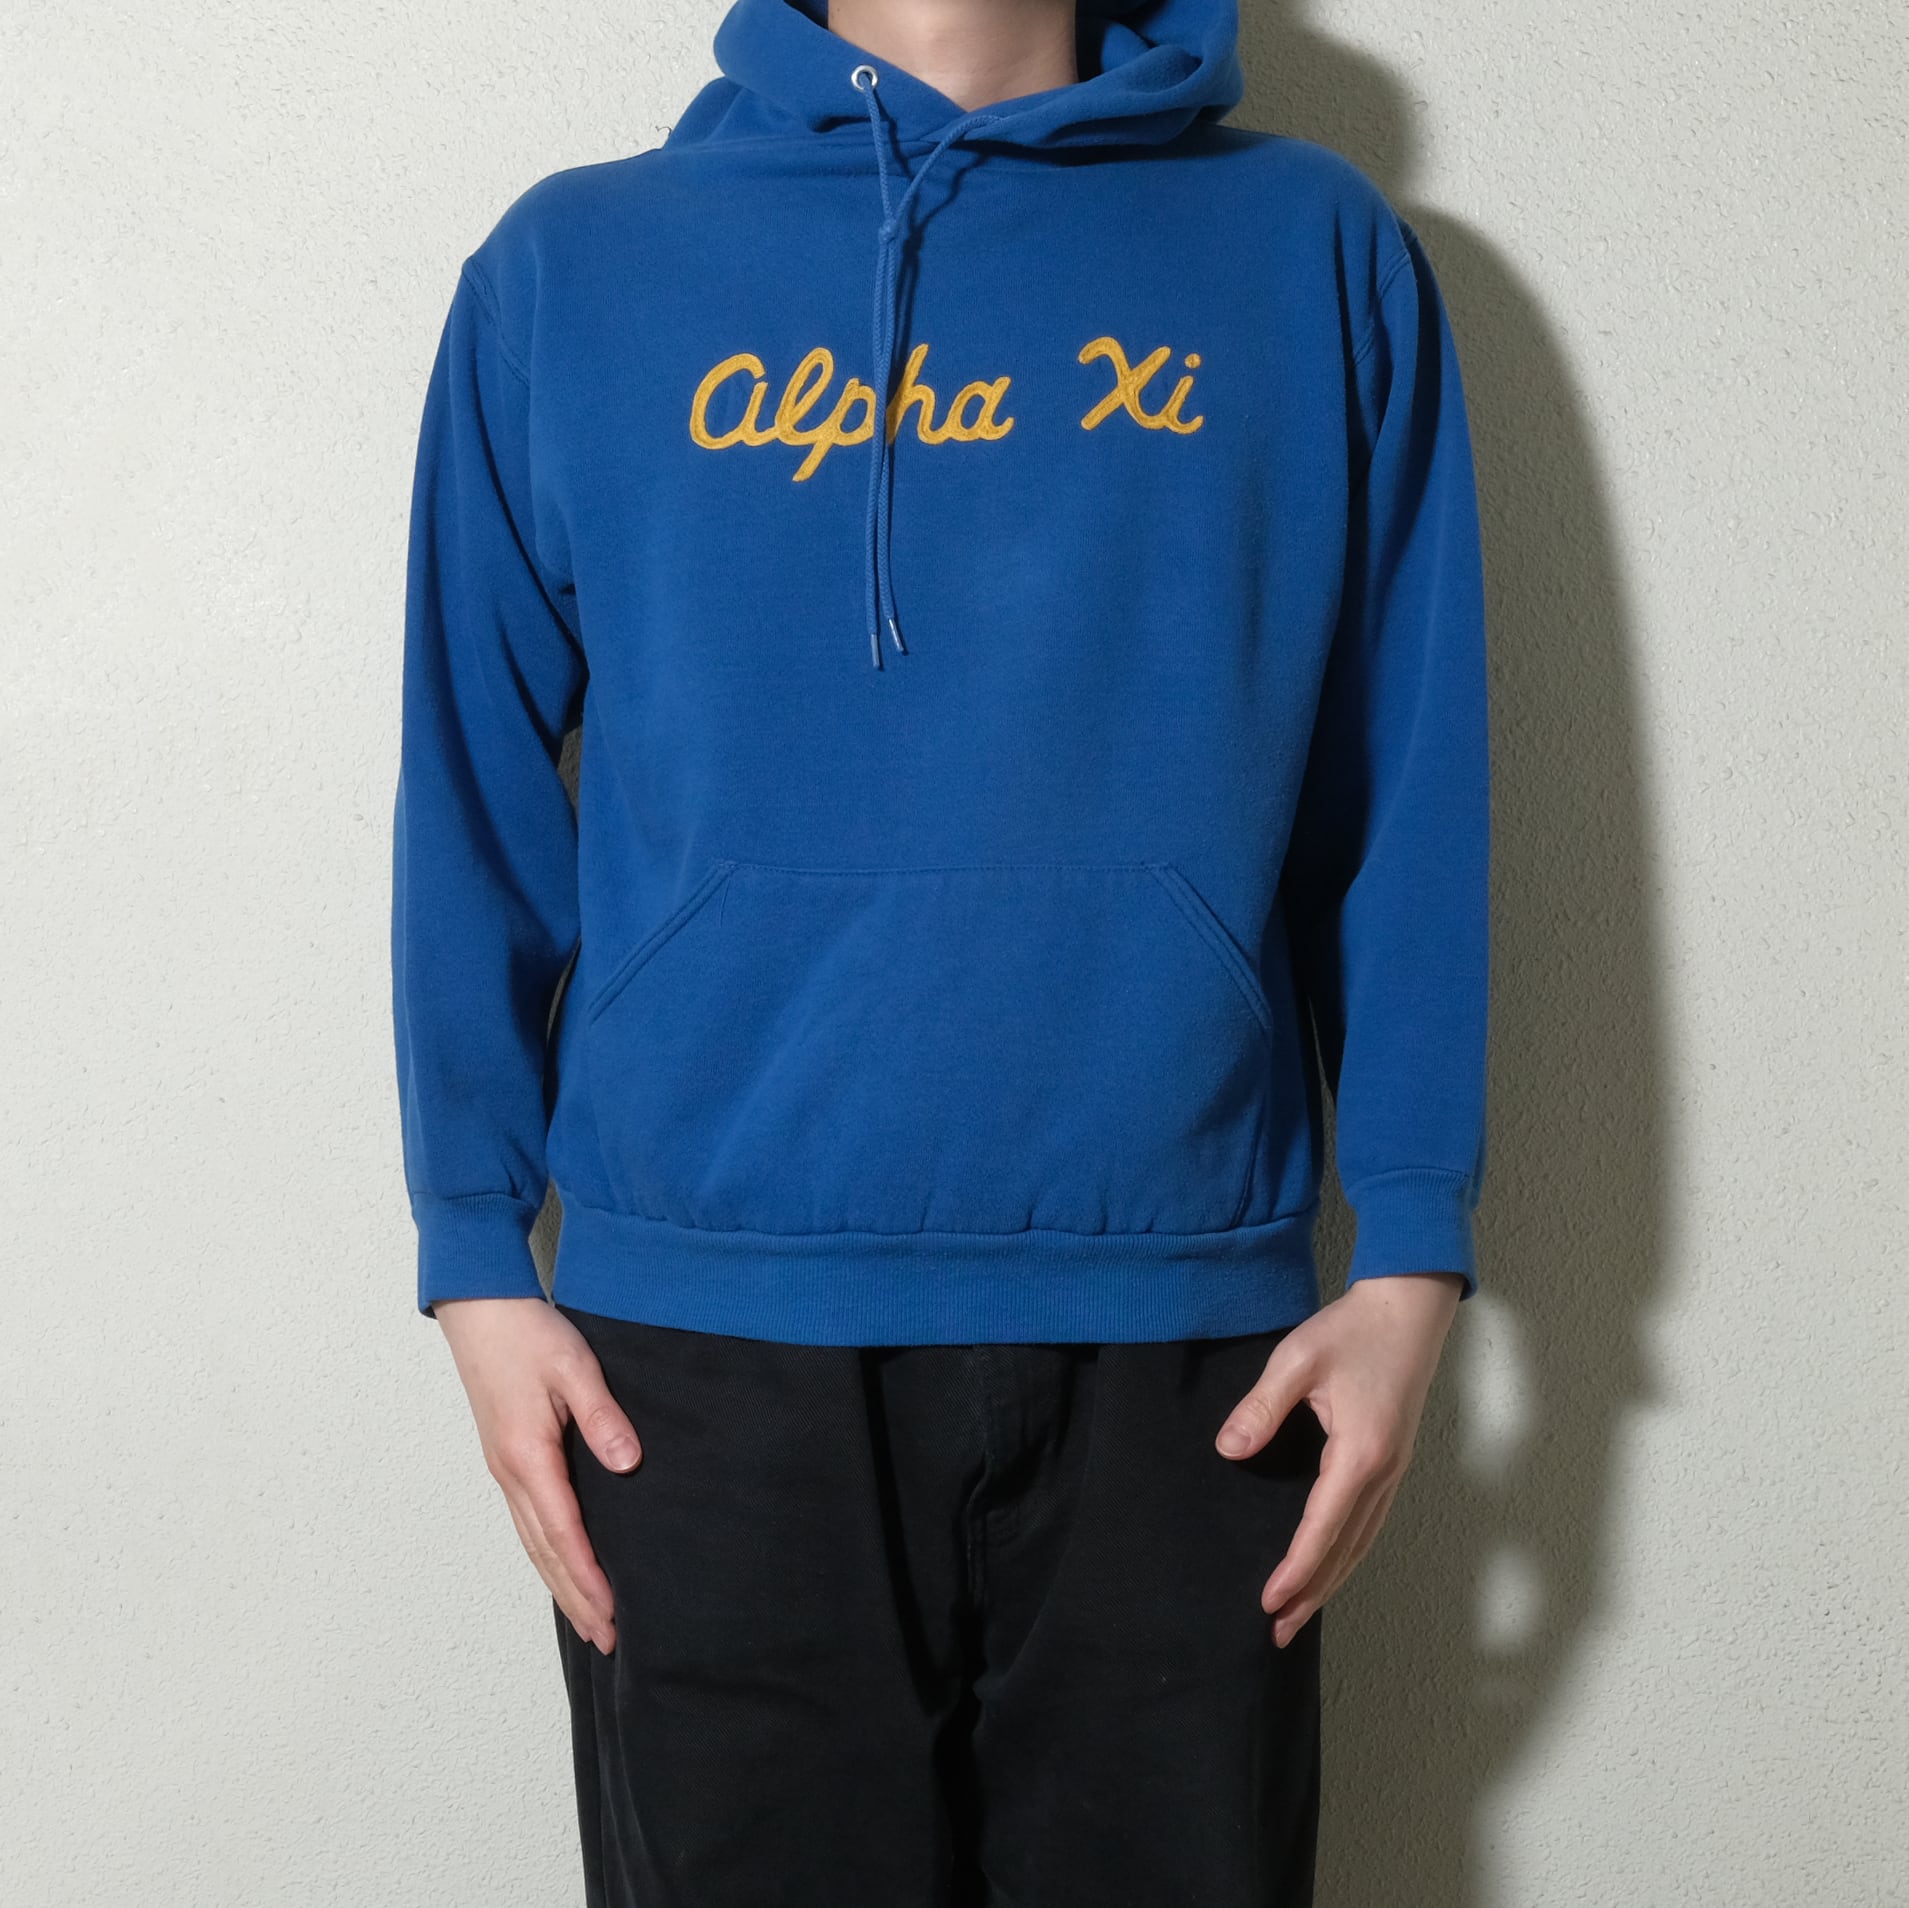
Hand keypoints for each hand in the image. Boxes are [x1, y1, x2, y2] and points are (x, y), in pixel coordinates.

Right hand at [432, 1295, 641, 1655]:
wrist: (480, 1310)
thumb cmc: (528, 1334)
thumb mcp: (575, 1366)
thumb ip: (602, 1416)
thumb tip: (628, 1465)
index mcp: (527, 1456)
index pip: (563, 1532)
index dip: (589, 1576)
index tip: (614, 1613)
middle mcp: (510, 1473)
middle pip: (545, 1552)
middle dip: (576, 1598)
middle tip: (607, 1639)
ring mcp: (504, 1469)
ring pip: (533, 1543)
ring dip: (561, 1583)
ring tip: (590, 1620)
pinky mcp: (506, 1459)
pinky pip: (528, 1522)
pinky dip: (548, 1555)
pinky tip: (562, 1567)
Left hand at [1215, 1272, 1464, 1646]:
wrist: (1408, 1309)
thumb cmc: (1353, 1330)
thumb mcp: (1298, 1359)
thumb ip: (1262, 1407)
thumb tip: (1229, 1451)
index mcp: (1361, 1453)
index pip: (1323, 1527)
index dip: (1296, 1569)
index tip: (1269, 1602)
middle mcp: (1384, 1472)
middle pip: (1347, 1549)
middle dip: (1313, 1593)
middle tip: (1277, 1632)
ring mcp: (1394, 1470)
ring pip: (1362, 1542)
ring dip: (1331, 1580)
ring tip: (1298, 1614)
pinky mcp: (1392, 1462)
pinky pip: (1368, 1522)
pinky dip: (1347, 1553)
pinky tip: (1328, 1564)